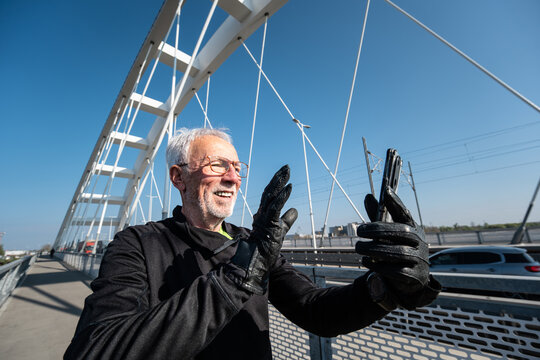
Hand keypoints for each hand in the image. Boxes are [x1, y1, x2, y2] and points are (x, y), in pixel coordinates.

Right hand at [230, 165, 296, 294]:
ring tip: (287, 172)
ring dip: (280, 183)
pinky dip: (282, 197)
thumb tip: (295, 209)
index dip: (276, 183)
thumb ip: (287, 219)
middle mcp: (261, 213)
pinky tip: (289, 188)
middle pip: (270, 191)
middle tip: (287, 167)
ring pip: (271, 196)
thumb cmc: (266, 248)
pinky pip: (275, 207)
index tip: (284, 173)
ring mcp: (263, 218)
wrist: (256, 261)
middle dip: (278, 178)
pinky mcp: (268, 224)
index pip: (270, 195)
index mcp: (263, 214)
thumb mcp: (280, 230)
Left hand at [355, 187, 439, 309]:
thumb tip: (368, 196)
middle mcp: (420, 242)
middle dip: (377, 230)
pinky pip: (396, 270)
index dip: (396, 202)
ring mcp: (420, 259)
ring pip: (397, 252)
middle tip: (359, 230)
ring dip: (374, 249)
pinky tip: (366, 261)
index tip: (386, 190)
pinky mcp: (415, 276)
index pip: (405, 213)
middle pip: (400, 231)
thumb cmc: (396, 249)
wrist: (411, 280)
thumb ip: (379, 216)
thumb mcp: (389, 234)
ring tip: (359, 247)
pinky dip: (379, 266)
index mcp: (414, 228)